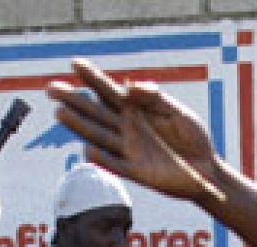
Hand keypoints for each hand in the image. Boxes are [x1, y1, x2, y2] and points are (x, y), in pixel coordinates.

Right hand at [47, 59, 226, 205]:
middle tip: (50, 88)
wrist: (206, 169)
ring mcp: (130, 150)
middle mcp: (127, 129)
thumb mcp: (176, 110)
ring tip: (60, 113)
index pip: (109, 91)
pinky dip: (103, 159)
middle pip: (95, 112)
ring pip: (100, 136)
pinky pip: (116, 165)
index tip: (74, 63)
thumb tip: (130, 84)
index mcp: (136, 110)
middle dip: (74, 100)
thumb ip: (154, 97)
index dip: (92, 77)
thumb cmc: (191, 136)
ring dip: (80, 126)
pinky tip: (87, 150)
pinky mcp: (138, 172)